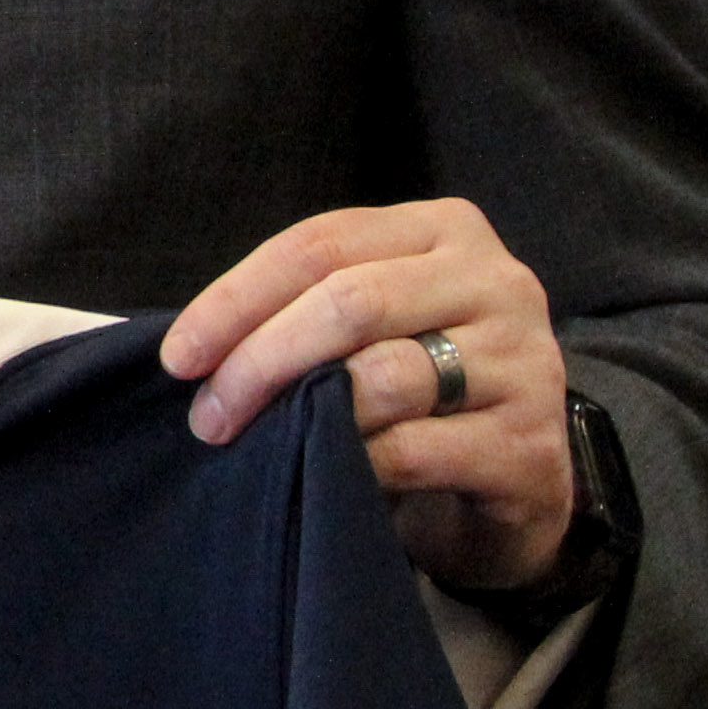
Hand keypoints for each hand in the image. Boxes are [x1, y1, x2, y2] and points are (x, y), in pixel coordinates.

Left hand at [162, 200, 575, 593]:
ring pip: (383, 375)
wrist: (519, 478)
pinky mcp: (527, 443)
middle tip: (209, 415)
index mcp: (444, 230)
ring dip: (303, 416)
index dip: (236, 298)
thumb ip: (307, 310)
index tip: (180, 355)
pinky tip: (326, 475)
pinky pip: (414, 448)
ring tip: (261, 445)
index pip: (319, 244)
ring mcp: (523, 361)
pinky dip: (353, 464)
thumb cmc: (424, 388)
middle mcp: (496, 281)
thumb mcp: (374, 325)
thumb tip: (195, 345)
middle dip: (259, 359)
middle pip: (348, 301)